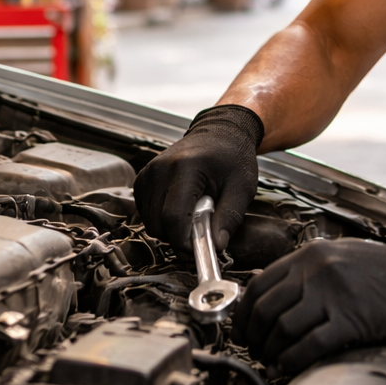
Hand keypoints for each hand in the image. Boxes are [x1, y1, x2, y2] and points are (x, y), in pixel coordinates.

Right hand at [133, 105, 263, 251]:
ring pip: (149, 221)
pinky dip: (160, 218)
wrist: (219, 132)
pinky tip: (180, 208)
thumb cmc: (232, 156)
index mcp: (185, 168)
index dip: (183, 242)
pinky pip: (144, 211)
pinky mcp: (143, 178)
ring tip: (193, 215)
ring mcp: (148, 172)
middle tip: (200, 232)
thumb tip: (216, 247)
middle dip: (177, 237)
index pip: (174, 217)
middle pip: (157, 223)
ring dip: (169, 228)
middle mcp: (160, 169)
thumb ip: (229, 217)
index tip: (198, 251)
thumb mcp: (242, 187)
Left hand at [234, 226, 385, 372]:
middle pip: (265, 309)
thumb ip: (309, 273)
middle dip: (253, 337)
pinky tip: (290, 365)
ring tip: (272, 361)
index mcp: (312, 255)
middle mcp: (318, 271)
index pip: (260, 284)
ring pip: (282, 329)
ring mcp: (335, 295)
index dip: (244, 314)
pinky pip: (309, 345)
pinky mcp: (353, 319)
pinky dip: (293, 360)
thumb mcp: (342, 257)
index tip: (243, 331)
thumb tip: (276, 300)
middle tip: (255, 351)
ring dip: (271, 351)